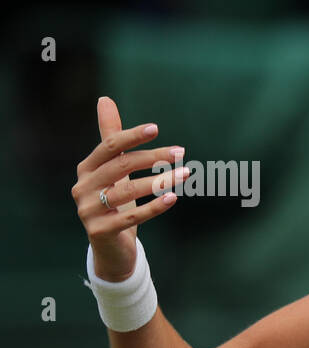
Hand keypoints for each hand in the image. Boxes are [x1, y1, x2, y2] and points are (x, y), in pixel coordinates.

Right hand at [72, 97, 186, 280]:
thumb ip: (111, 138)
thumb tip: (105, 99)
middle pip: (121, 167)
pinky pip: (131, 216)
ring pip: (128, 191)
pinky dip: (154, 207)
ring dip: (160, 181)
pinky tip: (173, 198)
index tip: (156, 129)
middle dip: (153, 157)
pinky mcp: (100, 231)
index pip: (109, 146)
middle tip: (180, 152)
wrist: (110, 248)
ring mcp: (89, 210)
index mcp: (86, 169)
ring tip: (186, 173)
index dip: (132, 136)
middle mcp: (82, 187)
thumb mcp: (114, 171)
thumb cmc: (115, 203)